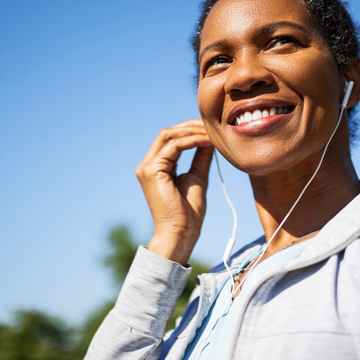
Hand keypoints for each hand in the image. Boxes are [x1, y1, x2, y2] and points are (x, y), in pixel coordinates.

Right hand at [136, 119, 213, 263]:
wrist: (181, 232)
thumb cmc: (189, 212)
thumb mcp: (197, 176)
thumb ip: (200, 157)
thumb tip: (209, 138)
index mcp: (157, 167)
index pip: (171, 138)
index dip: (190, 130)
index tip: (211, 129)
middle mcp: (148, 165)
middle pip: (167, 133)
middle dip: (191, 126)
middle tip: (212, 126)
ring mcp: (147, 167)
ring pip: (168, 135)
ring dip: (192, 131)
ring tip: (212, 133)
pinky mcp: (152, 171)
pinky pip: (173, 146)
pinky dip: (192, 141)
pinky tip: (208, 142)